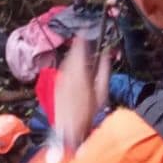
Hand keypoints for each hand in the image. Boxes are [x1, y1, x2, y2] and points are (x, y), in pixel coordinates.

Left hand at [53, 37, 110, 152]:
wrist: (69, 130)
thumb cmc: (89, 113)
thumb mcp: (102, 94)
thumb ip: (104, 72)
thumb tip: (106, 56)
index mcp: (80, 75)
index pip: (78, 52)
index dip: (80, 41)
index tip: (83, 32)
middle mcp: (67, 75)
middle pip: (70, 56)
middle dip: (76, 47)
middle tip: (82, 40)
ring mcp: (60, 81)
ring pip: (65, 63)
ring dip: (72, 56)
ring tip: (79, 51)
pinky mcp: (56, 87)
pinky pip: (62, 71)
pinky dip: (68, 66)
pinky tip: (73, 68)